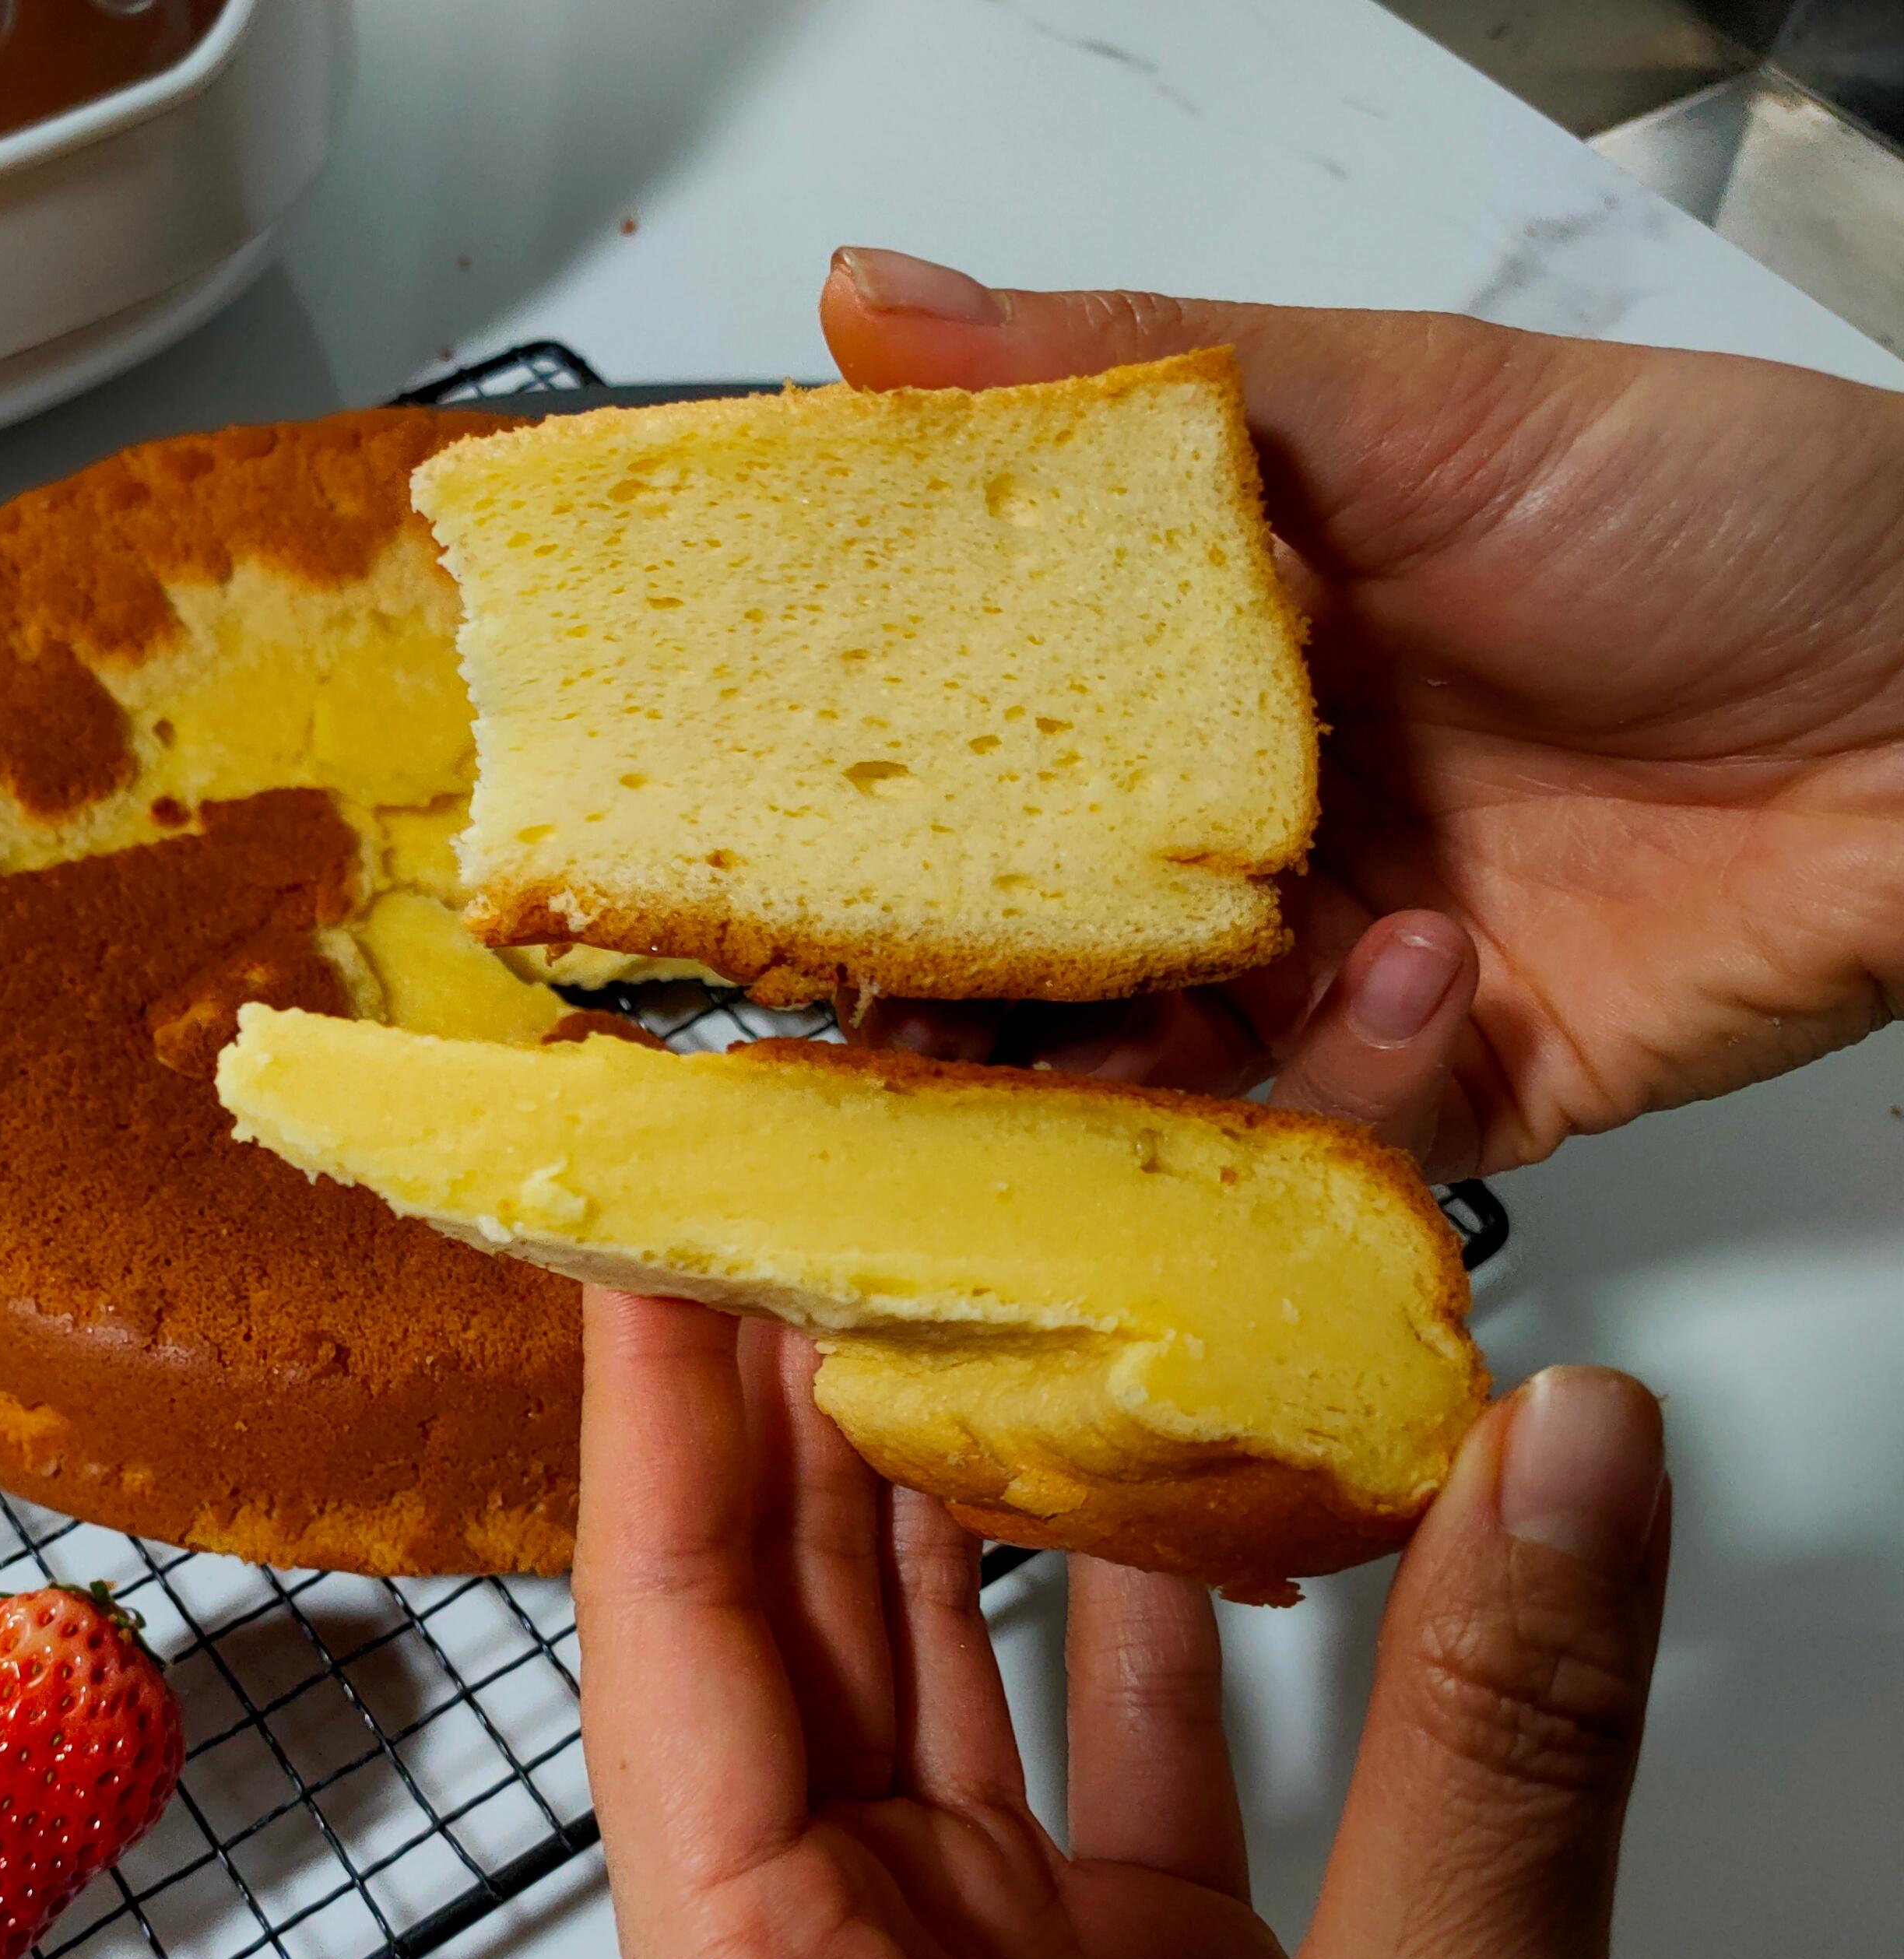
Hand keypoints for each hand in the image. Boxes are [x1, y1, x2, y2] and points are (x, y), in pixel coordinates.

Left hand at [580, 1310, 1684, 1958]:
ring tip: (1000, 1235)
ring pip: (944, 1649)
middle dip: (830, 1376)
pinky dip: (1152, 1587)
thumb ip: (1482, 1765)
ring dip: (992, 1452)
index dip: (656, 1402)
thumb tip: (1564, 1458)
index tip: (644, 1205)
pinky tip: (1196, 1435)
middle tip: (839, 1157)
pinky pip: (1101, 1727)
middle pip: (793, 1614)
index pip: (668, 1640)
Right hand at [818, 247, 1903, 1176]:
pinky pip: (1323, 1124)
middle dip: (953, 970)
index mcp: (1220, 651)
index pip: (986, 735)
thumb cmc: (1729, 518)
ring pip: (1144, 1055)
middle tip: (879, 986)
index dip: (874, 787)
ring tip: (1118, 1017)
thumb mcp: (1415, 404)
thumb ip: (1134, 366)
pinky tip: (1427, 963)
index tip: (765, 818)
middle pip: (1040, 924)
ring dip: (1110, 1059)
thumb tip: (870, 299)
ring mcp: (1346, 948)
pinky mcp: (1448, 1072)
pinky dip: (1349, 1067)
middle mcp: (1263, 810)